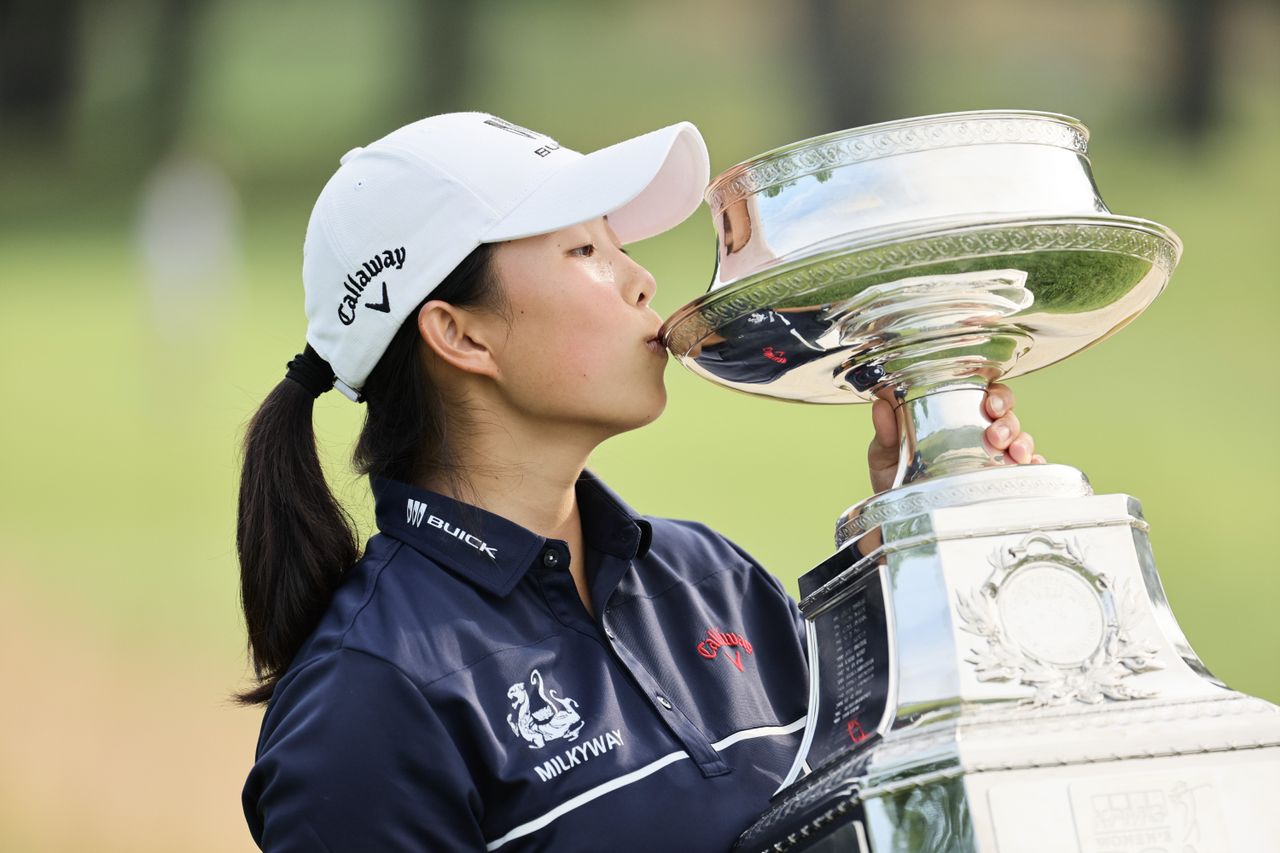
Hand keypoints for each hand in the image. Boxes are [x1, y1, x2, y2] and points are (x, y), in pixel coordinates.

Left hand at [867, 382, 1043, 493]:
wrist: (898, 519)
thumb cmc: (895, 478)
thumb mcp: (886, 455)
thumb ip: (886, 433)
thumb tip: (881, 406)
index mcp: (955, 418)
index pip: (984, 395)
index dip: (996, 395)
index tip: (990, 404)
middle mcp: (979, 435)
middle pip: (1008, 417)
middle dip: (1009, 421)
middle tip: (996, 434)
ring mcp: (994, 460)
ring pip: (1021, 441)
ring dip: (1022, 442)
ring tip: (1013, 454)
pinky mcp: (1001, 484)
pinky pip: (1027, 474)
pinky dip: (1033, 469)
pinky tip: (1028, 470)